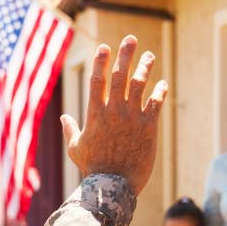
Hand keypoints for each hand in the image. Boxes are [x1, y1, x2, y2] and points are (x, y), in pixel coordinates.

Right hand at [61, 36, 167, 194]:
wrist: (113, 186)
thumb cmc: (93, 168)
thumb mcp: (76, 148)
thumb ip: (71, 130)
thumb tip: (64, 118)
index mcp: (95, 114)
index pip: (97, 80)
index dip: (100, 61)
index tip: (104, 47)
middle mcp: (114, 111)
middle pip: (120, 75)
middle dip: (125, 55)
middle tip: (130, 40)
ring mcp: (132, 118)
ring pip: (140, 85)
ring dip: (145, 67)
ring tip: (149, 55)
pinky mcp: (149, 127)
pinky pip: (156, 103)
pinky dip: (160, 91)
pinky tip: (162, 83)